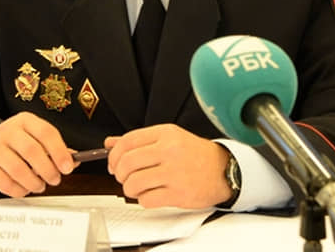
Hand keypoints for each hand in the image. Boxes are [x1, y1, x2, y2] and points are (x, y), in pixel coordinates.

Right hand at [0, 112, 74, 197]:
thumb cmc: (13, 144)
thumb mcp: (32, 137)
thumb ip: (53, 148)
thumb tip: (74, 160)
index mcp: (25, 121)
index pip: (46, 132)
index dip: (60, 151)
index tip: (68, 167)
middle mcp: (8, 131)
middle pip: (32, 151)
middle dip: (48, 170)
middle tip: (55, 179)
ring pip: (19, 170)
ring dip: (35, 183)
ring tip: (39, 185)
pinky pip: (7, 184)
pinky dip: (20, 190)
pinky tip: (24, 188)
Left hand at [104, 124, 231, 208]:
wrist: (224, 170)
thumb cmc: (195, 155)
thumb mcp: (169, 138)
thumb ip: (139, 141)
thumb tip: (110, 144)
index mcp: (166, 134)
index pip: (128, 141)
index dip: (114, 154)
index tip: (113, 163)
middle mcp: (169, 151)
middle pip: (127, 162)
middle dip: (119, 173)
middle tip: (123, 177)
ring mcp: (174, 173)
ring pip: (134, 183)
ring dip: (129, 189)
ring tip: (136, 188)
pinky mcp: (179, 194)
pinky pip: (146, 200)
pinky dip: (143, 200)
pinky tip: (151, 195)